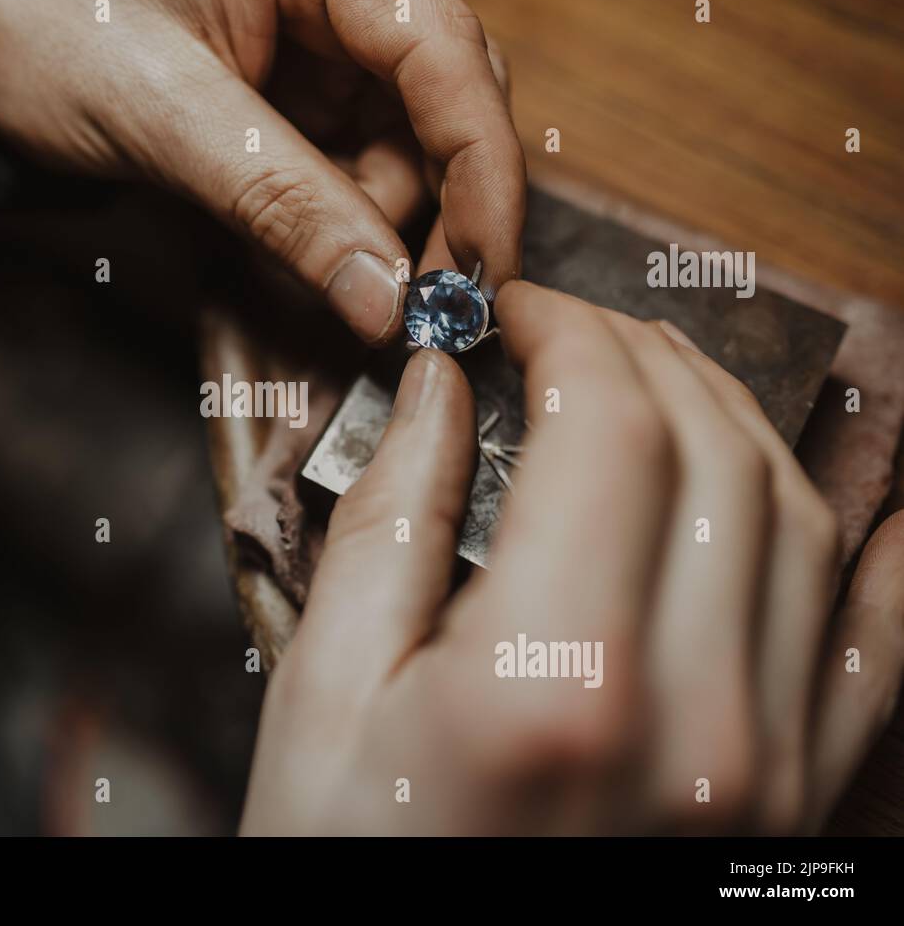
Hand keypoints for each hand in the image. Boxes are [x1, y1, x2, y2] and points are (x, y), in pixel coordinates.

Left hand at [0, 0, 524, 343]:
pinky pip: (340, 172)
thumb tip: (386, 298)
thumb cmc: (27, 16)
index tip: (486, 266)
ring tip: (319, 281)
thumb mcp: (159, 108)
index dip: (483, 163)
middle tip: (404, 306)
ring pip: (396, 151)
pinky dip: (330, 229)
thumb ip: (281, 200)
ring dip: (373, 231)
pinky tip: (298, 262)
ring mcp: (309, 50)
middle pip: (438, 106)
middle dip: (430, 209)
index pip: (444, 48)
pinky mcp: (281, 102)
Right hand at [241, 280, 903, 833]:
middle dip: (643, 357)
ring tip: (655, 389)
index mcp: (553, 682)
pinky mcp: (791, 805)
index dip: (566, 333)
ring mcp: (766, 770)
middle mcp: (693, 721)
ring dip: (734, 421)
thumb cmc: (349, 858)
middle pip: (714, 452)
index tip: (514, 314)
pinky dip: (877, 549)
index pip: (610, 427)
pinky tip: (868, 493)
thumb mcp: (324, 693)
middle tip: (568, 337)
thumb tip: (442, 384)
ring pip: (800, 522)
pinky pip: (876, 646)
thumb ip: (390, 521)